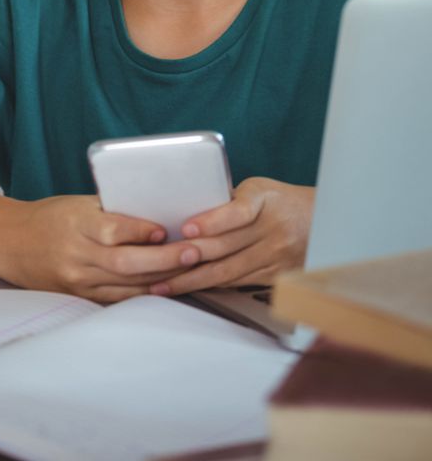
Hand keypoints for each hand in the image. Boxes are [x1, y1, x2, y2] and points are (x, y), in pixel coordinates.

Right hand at [1, 194, 194, 303]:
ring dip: (162, 279)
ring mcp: (78, 280)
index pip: (114, 229)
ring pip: (127, 285)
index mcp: (76, 224)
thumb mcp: (77, 204)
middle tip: (193, 252)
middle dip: (164, 259)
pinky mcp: (81, 296)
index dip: (142, 231)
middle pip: (126, 263)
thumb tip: (155, 208)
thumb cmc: (50, 217)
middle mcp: (77, 255)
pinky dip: (144, 294)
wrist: (11, 243)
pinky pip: (118, 299)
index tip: (167, 229)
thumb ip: (112, 210)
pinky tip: (166, 287)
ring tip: (190, 270)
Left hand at [148, 178, 314, 296]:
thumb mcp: (258, 190)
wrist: (323, 221)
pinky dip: (210, 286)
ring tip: (162, 285)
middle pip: (225, 248)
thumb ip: (227, 202)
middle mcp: (271, 230)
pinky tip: (189, 290)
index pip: (236, 212)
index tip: (186, 229)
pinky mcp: (275, 277)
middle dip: (188, 258)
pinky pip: (237, 283)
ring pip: (227, 272)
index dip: (211, 222)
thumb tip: (185, 209)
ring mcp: (274, 257)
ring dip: (192, 280)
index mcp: (264, 200)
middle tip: (157, 265)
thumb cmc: (279, 201)